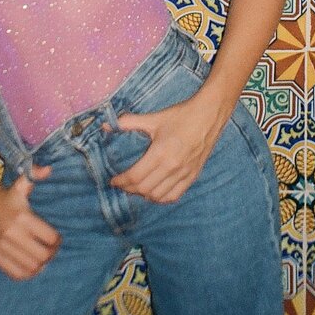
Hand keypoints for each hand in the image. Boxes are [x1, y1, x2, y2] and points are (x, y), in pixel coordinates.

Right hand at [0, 163, 61, 280]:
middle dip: (51, 254)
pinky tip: (31, 266)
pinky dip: (27, 273)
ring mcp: (2, 247)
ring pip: (31, 267)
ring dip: (41, 265)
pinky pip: (16, 273)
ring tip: (42, 259)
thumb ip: (34, 175)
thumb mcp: (21, 185)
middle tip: (52, 250)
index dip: (58, 241)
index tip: (57, 239)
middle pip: (42, 255)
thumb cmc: (7, 196)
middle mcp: (12, 234)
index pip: (50, 238)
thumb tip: (48, 169)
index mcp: (22, 217)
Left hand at [106, 97, 227, 202]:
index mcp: (161, 153)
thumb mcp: (153, 118)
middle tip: (122, 184)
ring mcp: (184, 174)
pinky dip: (161, 198)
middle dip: (129, 189)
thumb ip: (128, 122)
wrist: (209, 115)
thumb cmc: (181, 116)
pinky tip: (154, 193)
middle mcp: (172, 167)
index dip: (122, 181)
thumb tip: (105, 125)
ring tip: (136, 188)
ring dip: (144, 195)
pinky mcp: (193, 176)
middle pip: (145, 189)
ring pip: (158, 196)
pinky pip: (174, 195)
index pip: (135, 177)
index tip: (113, 180)